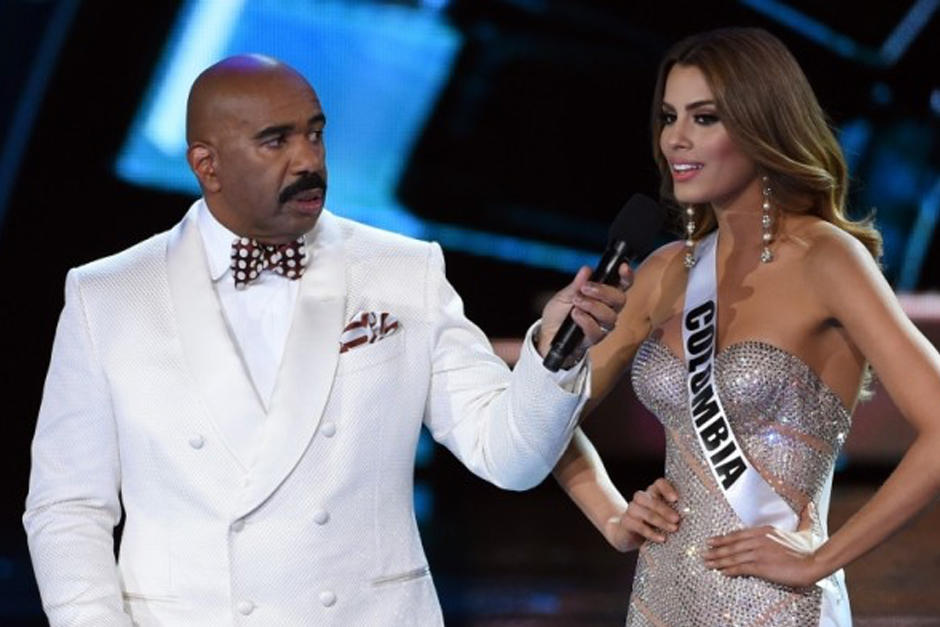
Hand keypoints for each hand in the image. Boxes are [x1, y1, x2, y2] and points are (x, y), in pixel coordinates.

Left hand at [538, 262, 632, 359]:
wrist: (547, 334)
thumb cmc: (558, 314)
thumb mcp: (563, 295)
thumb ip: (577, 284)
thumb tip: (587, 270)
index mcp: (602, 295)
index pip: (622, 285)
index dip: (626, 276)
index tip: (623, 267)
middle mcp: (607, 309)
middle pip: (620, 299)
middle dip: (604, 291)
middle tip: (585, 288)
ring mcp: (602, 325)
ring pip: (610, 315)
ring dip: (592, 306)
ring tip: (576, 302)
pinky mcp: (595, 338)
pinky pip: (597, 330)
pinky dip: (585, 320)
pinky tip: (575, 315)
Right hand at [605, 478, 679, 552]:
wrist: (627, 535)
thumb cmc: (652, 525)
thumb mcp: (663, 517)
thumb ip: (673, 514)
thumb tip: (692, 518)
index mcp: (652, 493)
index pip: (659, 484)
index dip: (667, 489)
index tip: (675, 499)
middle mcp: (641, 498)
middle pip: (652, 499)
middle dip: (665, 510)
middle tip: (677, 519)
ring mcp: (632, 509)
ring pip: (646, 512)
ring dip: (661, 521)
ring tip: (673, 529)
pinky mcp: (626, 522)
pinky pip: (639, 526)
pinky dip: (651, 533)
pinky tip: (661, 539)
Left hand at [703, 502, 825, 587]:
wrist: (813, 562)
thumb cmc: (808, 549)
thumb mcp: (803, 530)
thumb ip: (803, 518)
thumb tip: (809, 506)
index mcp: (764, 531)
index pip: (737, 534)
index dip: (723, 538)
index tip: (711, 541)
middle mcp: (758, 540)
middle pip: (731, 545)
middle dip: (716, 550)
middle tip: (704, 554)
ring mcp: (758, 553)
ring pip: (733, 557)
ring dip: (718, 561)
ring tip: (707, 564)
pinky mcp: (761, 566)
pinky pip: (741, 568)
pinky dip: (730, 570)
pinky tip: (722, 572)